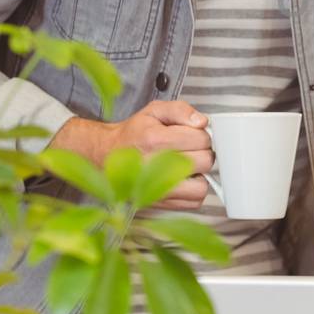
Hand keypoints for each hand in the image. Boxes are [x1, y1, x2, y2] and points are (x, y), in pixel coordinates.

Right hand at [50, 100, 213, 210]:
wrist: (108, 155)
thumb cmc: (134, 133)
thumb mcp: (154, 110)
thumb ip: (181, 110)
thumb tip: (202, 122)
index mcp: (156, 140)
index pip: (202, 139)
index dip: (201, 134)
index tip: (191, 134)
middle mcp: (156, 167)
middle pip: (205, 161)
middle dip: (202, 152)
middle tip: (190, 148)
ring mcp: (158, 189)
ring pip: (202, 185)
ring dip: (199, 174)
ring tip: (187, 165)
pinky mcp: (162, 203)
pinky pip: (194, 201)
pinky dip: (193, 190)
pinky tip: (183, 179)